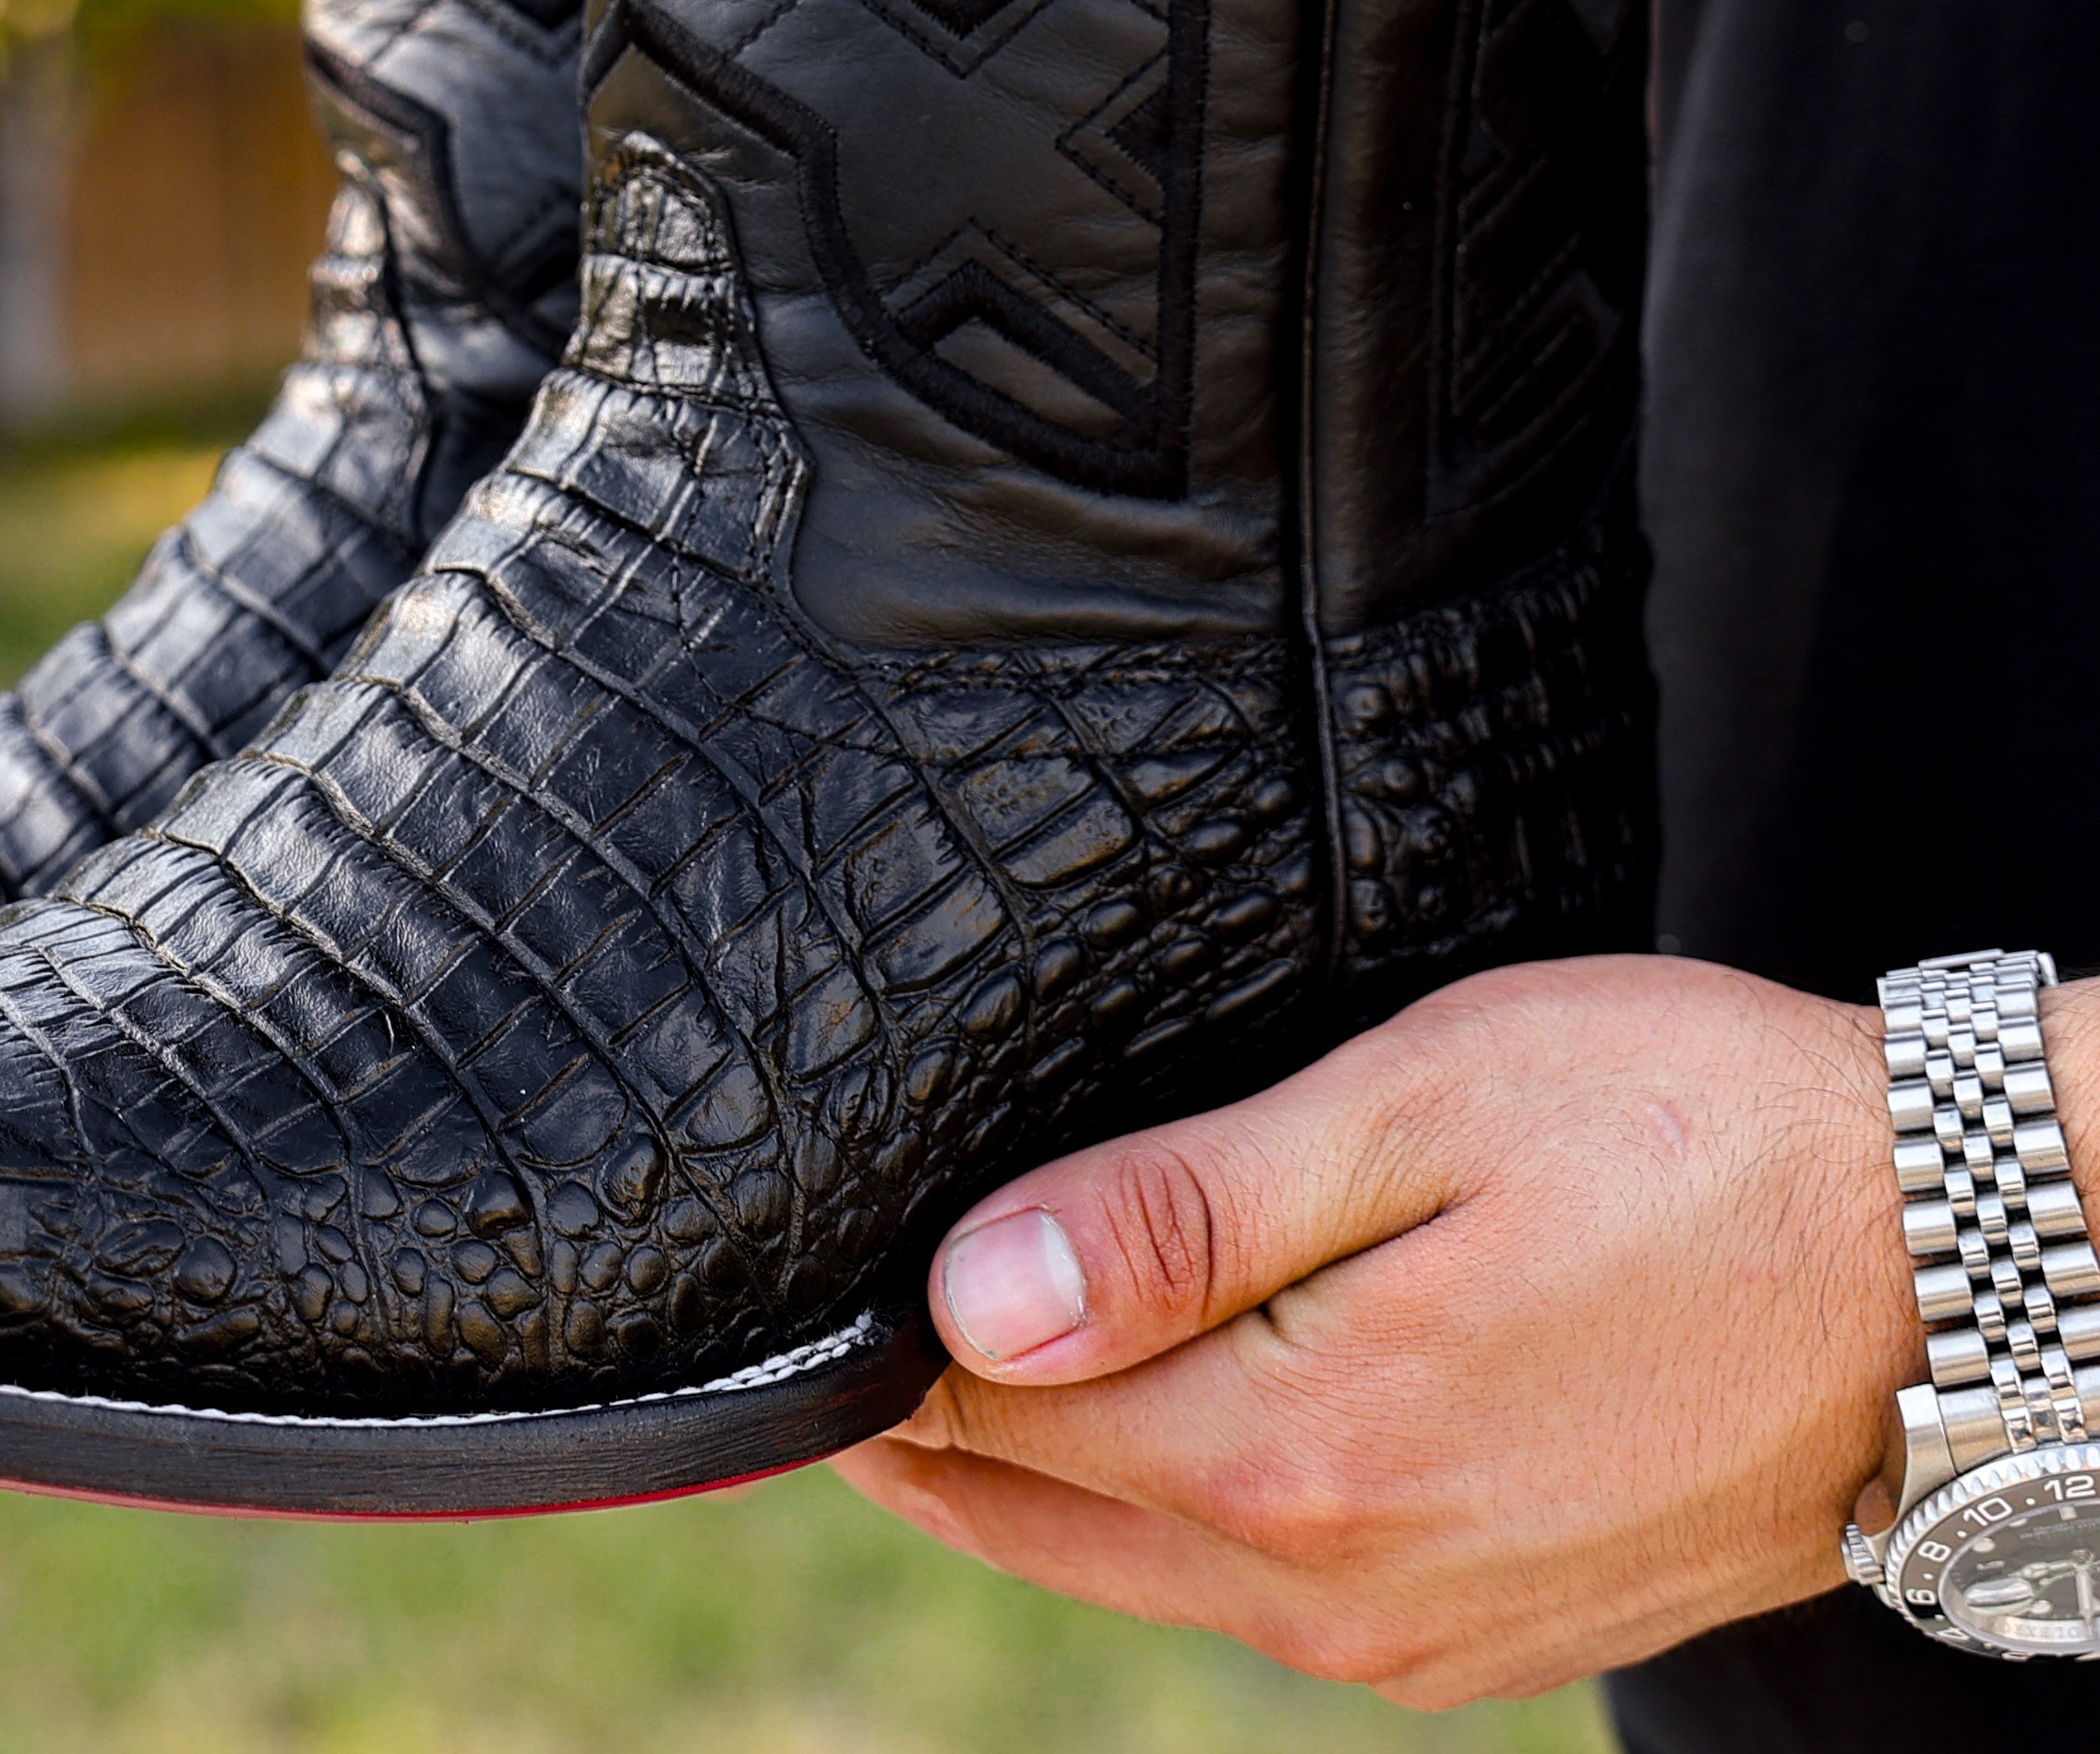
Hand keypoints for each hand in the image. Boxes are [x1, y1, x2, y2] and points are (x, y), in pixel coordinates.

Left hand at [833, 955, 2079, 1706]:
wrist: (1961, 1268)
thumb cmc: (1690, 1134)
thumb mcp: (1412, 1112)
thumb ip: (1179, 1213)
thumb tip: (965, 1299)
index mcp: (1297, 1453)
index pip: (985, 1417)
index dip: (866, 1344)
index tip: (783, 1277)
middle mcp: (1338, 1588)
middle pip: (1032, 1517)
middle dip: (911, 1422)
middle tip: (812, 1313)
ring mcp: (1415, 1633)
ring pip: (1129, 1567)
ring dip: (1025, 1471)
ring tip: (932, 1349)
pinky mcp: (1482, 1633)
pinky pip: (1249, 1594)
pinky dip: (1149, 1512)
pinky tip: (1127, 1415)